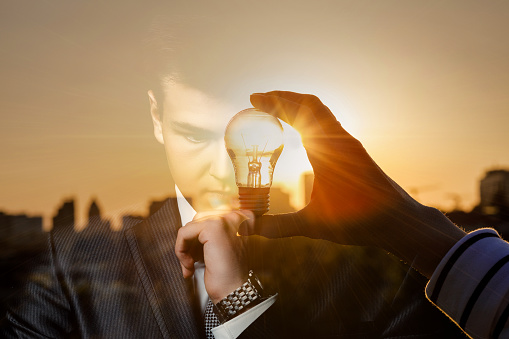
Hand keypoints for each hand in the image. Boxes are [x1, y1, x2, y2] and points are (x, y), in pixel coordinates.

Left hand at [175, 210, 253, 302]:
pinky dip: (180, 249)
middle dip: (190, 243)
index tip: (198, 253)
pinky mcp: (213, 228)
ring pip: (190, 227)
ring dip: (185, 248)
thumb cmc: (229, 274)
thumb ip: (209, 233)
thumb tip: (189, 229)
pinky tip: (190, 264)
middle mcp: (236, 216)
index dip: (198, 237)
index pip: (208, 218)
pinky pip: (184, 233)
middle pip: (198, 221)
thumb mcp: (221, 246)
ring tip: (191, 264)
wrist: (234, 291)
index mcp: (241, 218)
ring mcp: (225, 220)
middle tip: (192, 261)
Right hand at [239, 91, 464, 277]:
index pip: (300, 112)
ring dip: (298, 105)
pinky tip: (300, 132)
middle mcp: (340, 140)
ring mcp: (348, 143)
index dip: (275, 102)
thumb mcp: (314, 225)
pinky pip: (328, 123)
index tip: (254, 99)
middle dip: (283, 97)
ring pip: (321, 111)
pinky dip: (310, 118)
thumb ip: (280, 226)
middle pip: (310, 104)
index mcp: (328, 150)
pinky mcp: (354, 150)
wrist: (399, 221)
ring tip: (275, 110)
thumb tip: (250, 230)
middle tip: (259, 100)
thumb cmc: (361, 221)